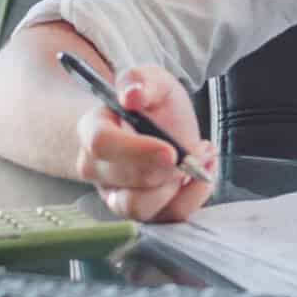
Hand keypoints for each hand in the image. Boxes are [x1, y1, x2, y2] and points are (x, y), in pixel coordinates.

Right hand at [71, 64, 216, 222]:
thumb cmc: (149, 103)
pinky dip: (194, 195)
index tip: (170, 150)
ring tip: (199, 157)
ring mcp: (117, 195)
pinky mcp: (144, 212)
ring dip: (178, 186)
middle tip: (192, 148)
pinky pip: (168, 217)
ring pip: (140, 208)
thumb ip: (139, 80)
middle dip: (166, 170)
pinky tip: (204, 172)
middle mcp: (97, 169)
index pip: (101, 145)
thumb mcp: (151, 80)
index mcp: (92, 130)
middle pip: (124, 183)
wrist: (156, 123)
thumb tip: (131, 93)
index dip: (136, 151)